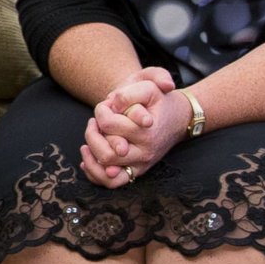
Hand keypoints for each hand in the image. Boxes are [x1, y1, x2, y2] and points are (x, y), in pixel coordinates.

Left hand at [81, 68, 179, 186]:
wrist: (175, 116)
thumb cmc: (158, 97)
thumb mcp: (151, 81)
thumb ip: (141, 83)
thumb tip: (120, 100)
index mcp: (148, 129)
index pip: (110, 124)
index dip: (103, 111)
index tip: (110, 103)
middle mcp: (146, 150)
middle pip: (106, 151)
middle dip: (93, 133)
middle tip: (96, 120)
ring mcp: (141, 163)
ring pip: (107, 170)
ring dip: (91, 153)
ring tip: (92, 137)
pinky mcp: (136, 171)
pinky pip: (111, 182)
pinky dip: (94, 171)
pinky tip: (88, 154)